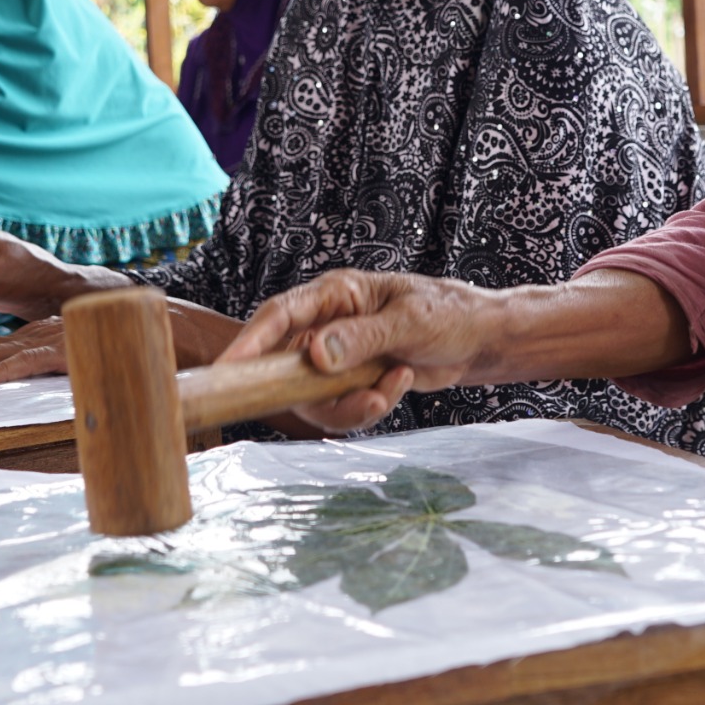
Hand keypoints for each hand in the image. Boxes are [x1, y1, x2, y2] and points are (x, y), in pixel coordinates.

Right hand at [214, 270, 499, 432]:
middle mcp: (326, 326)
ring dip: (348, 405)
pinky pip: (339, 410)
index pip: (279, 315)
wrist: (476, 340)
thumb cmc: (445, 314)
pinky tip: (397, 384)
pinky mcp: (350, 384)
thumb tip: (313, 354)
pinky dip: (367, 407)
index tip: (228, 370)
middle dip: (304, 391)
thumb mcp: (407, 323)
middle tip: (324, 402)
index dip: (249, 342)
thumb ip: (361, 338)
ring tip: (388, 389)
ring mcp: (335, 359)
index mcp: (335, 294)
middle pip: (285, 364)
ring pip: (311, 397)